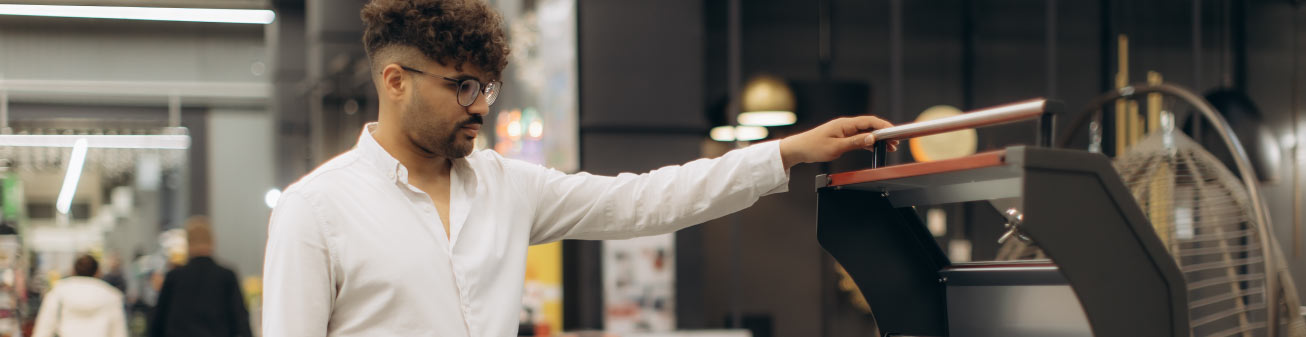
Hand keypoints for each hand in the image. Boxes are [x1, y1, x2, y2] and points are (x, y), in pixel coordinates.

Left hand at [779, 116, 898, 167]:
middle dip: (883, 134)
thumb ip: (855, 142)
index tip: (894, 132)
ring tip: (889, 147)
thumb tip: (872, 138)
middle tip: (895, 143)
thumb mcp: (837, 147)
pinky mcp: (841, 137)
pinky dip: (867, 142)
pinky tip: (874, 148)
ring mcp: (844, 131)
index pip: (869, 121)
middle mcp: (846, 125)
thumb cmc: (814, 147)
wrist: (799, 149)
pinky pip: (858, 137)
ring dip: (877, 139)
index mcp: (845, 124)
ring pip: (865, 133)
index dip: (883, 126)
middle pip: (869, 127)